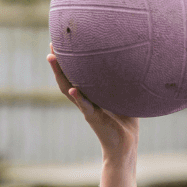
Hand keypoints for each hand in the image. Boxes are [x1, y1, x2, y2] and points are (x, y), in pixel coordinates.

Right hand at [47, 44, 138, 159]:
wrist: (125, 144)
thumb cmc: (126, 120)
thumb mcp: (124, 96)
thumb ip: (124, 83)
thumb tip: (136, 63)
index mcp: (91, 94)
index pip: (76, 74)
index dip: (69, 59)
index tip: (64, 42)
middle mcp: (85, 99)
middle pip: (66, 77)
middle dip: (58, 61)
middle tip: (51, 44)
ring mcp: (87, 108)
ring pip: (68, 89)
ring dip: (60, 74)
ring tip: (52, 59)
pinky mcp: (93, 118)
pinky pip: (85, 106)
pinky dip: (79, 98)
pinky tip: (73, 88)